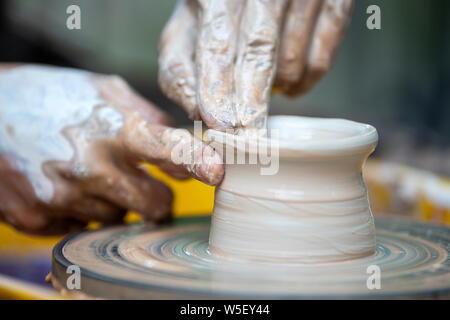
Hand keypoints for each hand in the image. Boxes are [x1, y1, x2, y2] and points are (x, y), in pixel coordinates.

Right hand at [0, 64, 223, 234]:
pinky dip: (83, 210)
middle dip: (156, 196)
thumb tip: (185, 145)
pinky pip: (84, 227)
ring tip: (88, 173)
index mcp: (112, 130)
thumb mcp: (103, 89)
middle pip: (156, 205)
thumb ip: (149, 117)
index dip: (198, 162)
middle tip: (138, 178)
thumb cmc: (51, 97)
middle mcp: (90, 169)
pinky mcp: (39, 219)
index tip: (216, 172)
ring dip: (114, 201)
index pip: (168, 149)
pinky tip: (64, 184)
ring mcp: (64, 199)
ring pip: (119, 218)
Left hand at [158, 0, 352, 132]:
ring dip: (277, 90)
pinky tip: (289, 83)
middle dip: (252, 105)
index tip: (221, 126)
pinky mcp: (336, 2)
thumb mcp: (188, 26)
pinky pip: (321, 60)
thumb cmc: (219, 7)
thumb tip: (194, 112)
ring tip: (263, 92)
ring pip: (291, 63)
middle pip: (258, 54)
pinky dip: (305, 82)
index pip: (217, 46)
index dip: (219, 89)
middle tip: (251, 143)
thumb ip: (180, 67)